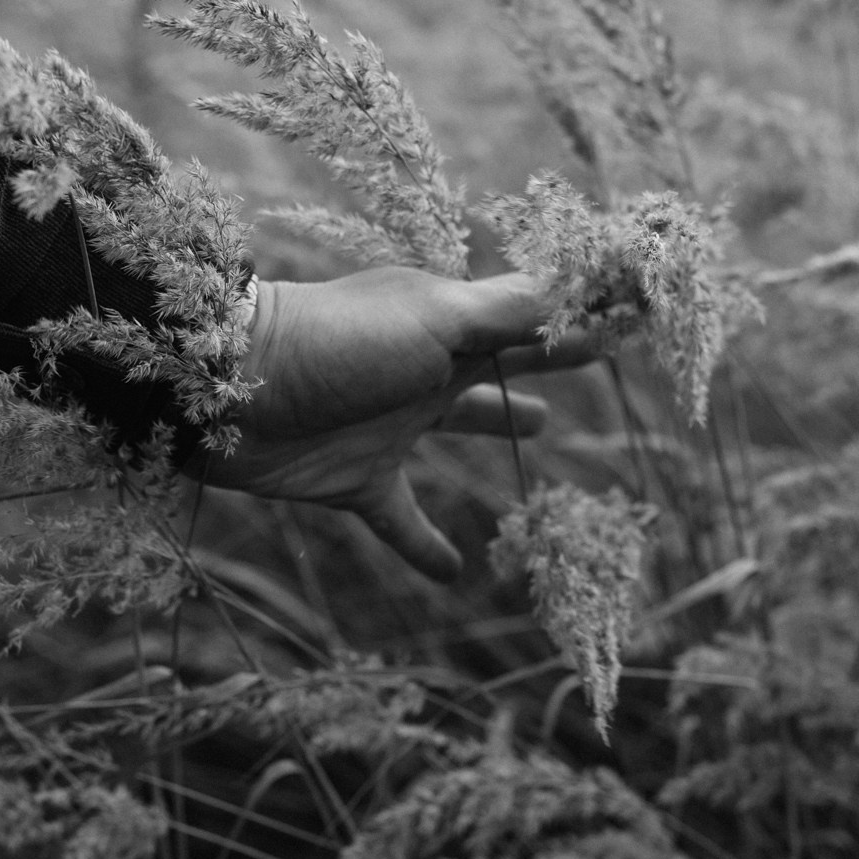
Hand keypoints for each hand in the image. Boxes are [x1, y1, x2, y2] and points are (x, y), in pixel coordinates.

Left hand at [198, 267, 583, 581]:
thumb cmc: (339, 343)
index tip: (630, 313)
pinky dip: (427, 545)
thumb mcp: (437, 319)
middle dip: (544, 361)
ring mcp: (390, 423)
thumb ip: (514, 310)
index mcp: (448, 324)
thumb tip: (598, 284)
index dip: (578, 317)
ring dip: (497, 426)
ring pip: (458, 426)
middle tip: (591, 360)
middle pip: (500, 365)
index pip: (529, 316)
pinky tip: (456, 573)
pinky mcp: (357, 479)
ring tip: (544, 430)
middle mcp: (424, 369)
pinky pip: (402, 518)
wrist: (227, 393)